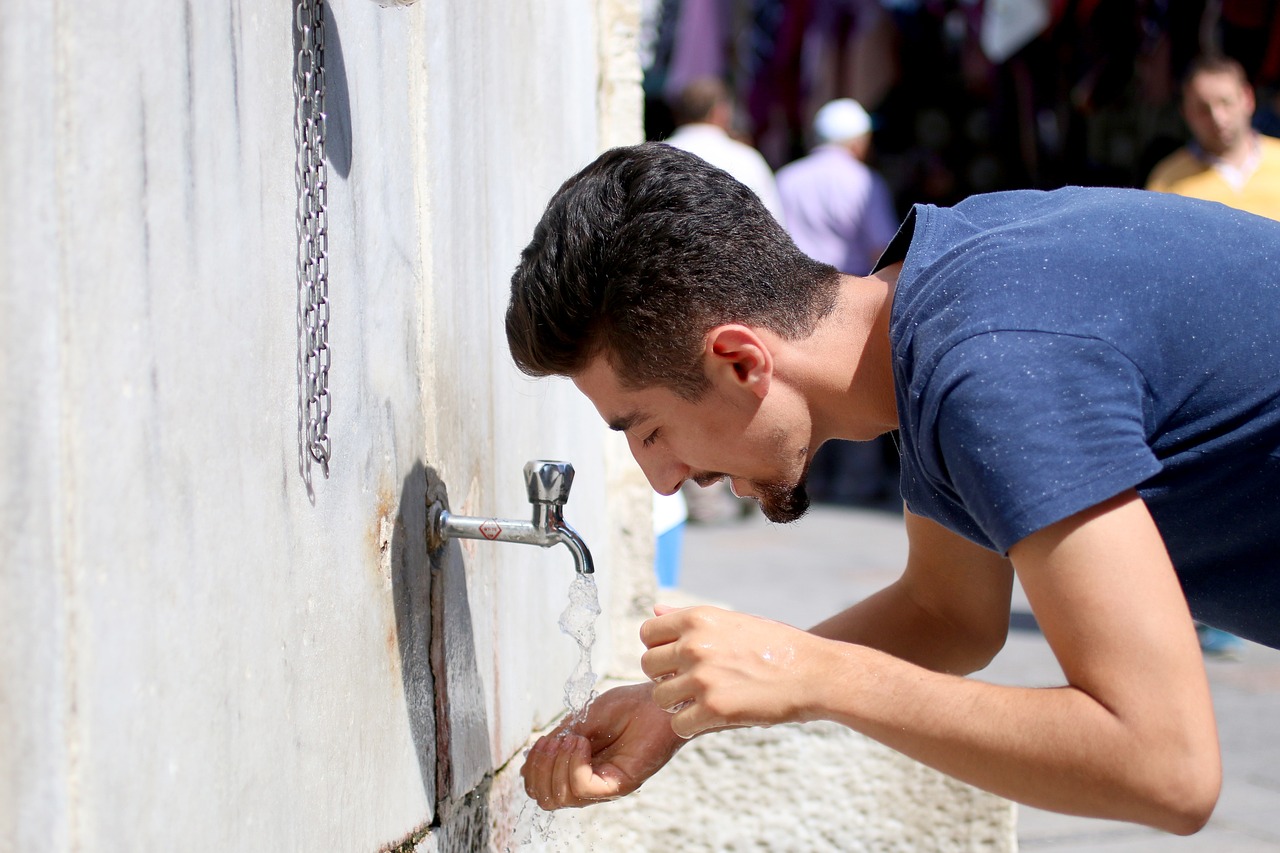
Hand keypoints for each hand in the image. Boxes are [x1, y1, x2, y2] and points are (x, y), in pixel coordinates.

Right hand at [521, 682, 682, 809]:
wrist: (658, 702)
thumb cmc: (627, 707)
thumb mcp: (582, 720)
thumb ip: (557, 741)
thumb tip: (527, 764)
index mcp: (577, 769)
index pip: (540, 789)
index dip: (533, 768)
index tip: (542, 740)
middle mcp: (589, 783)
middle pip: (546, 799)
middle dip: (540, 768)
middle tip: (555, 741)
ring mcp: (604, 787)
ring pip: (561, 797)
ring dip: (557, 764)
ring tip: (573, 739)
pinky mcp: (619, 786)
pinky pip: (583, 788)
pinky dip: (574, 765)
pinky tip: (583, 743)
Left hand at [640, 604, 821, 738]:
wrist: (815, 672)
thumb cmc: (775, 645)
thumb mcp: (733, 620)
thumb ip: (690, 618)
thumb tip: (655, 611)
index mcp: (698, 618)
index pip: (647, 633)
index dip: (659, 648)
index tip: (677, 659)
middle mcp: (695, 644)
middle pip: (648, 666)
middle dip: (665, 677)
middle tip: (691, 684)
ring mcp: (703, 677)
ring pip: (660, 697)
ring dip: (677, 704)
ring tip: (702, 701)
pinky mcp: (715, 708)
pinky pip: (678, 724)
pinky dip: (691, 726)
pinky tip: (711, 718)